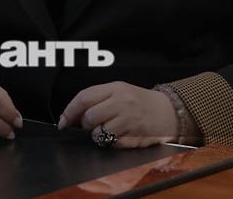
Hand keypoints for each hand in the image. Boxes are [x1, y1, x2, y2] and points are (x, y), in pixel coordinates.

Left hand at [57, 81, 176, 147]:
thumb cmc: (140, 103)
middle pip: (89, 117)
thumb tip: (72, 115)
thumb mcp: (120, 92)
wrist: (169, 112)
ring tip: (110, 130)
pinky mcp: (134, 136)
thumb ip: (98, 99)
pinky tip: (121, 136)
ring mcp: (128, 120)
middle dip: (86, 125)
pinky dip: (112, 143)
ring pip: (99, 133)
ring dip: (99, 135)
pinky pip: (112, 144)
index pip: (84, 98)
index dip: (69, 111)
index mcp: (115, 88)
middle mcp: (121, 102)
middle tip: (94, 125)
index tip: (62, 122)